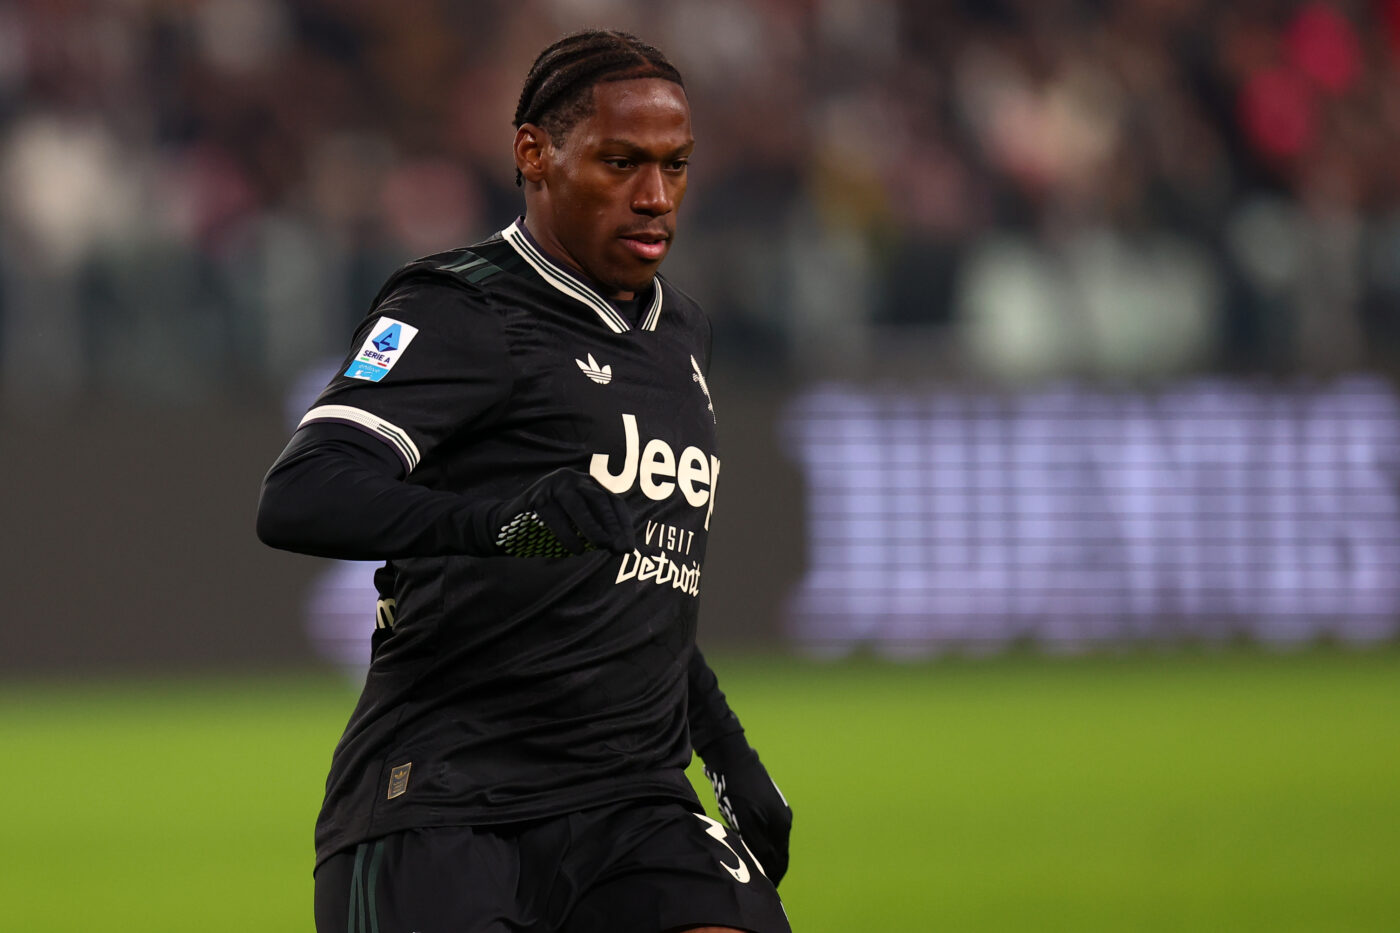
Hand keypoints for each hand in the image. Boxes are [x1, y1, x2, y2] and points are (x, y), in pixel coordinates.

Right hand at [490, 468, 634, 556]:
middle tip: (618, 548)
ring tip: (601, 546)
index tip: (628, 548)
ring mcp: (551, 486)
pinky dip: (568, 536)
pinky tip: (576, 550)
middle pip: (598, 499)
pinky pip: (555, 518)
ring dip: (592, 528)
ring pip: (577, 505)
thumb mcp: (578, 527)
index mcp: (586, 484)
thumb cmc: (551, 528)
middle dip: (611, 525)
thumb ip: (598, 532)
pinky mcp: (534, 498)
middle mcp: (571, 479)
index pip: (613, 502)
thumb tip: (623, 547)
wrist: (509, 527)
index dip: (623, 525)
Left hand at [701, 735, 791, 885]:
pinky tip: (740, 839)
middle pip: (776, 851)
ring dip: (758, 851)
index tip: (762, 889)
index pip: (781, 861)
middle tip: (750, 878)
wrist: (732, 757)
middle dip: (766, 865)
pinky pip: (760, 828)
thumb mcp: (748, 823)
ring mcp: (774, 809)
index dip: (773, 877)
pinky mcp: (763, 802)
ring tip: (743, 861)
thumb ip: (759, 847)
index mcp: (782, 826)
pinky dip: (753, 838)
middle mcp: (782, 819)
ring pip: (767, 840)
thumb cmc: (739, 792)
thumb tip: (769, 869)